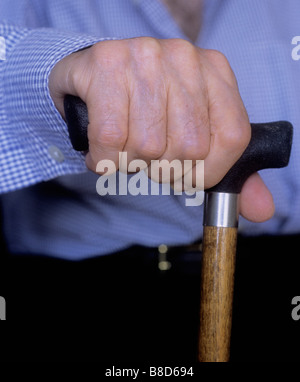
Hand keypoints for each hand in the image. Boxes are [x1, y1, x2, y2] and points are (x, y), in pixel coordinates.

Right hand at [49, 37, 273, 221]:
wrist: (95, 75)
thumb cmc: (145, 109)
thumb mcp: (192, 132)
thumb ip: (226, 170)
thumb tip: (262, 211)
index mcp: (216, 72)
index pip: (232, 139)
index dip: (206, 171)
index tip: (184, 173)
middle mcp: (185, 59)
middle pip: (189, 147)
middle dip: (163, 170)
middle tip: (147, 158)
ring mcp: (145, 55)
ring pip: (148, 146)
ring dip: (131, 164)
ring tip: (123, 148)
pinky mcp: (107, 63)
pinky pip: (111, 139)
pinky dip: (104, 159)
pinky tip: (101, 150)